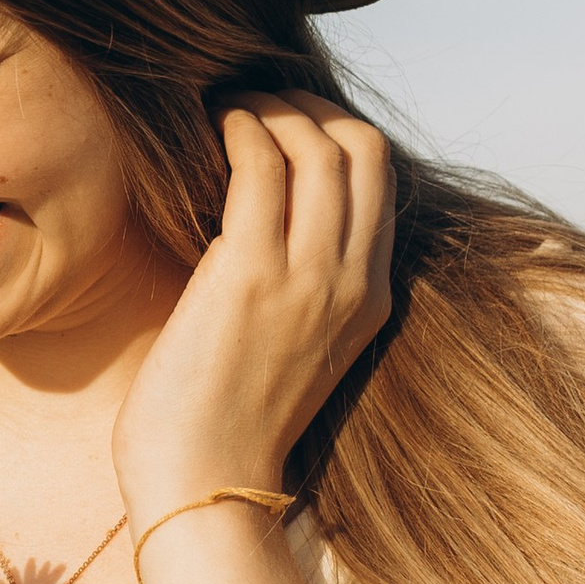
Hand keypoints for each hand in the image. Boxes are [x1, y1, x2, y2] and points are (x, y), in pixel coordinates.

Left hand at [112, 92, 394, 519]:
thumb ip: (303, 284)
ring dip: (270, 109)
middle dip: (310, 106)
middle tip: (260, 102)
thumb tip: (265, 215)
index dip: (334, 129)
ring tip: (230, 108)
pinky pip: (261, 165)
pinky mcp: (251, 274)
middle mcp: (352, 283)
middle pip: (362, 148)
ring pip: (315, 146)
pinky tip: (215, 126)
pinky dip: (240, 128)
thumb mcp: (297, 345)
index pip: (379, 180)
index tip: (289, 119)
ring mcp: (307, 278)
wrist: (206, 481)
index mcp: (372, 300)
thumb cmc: (229, 418)